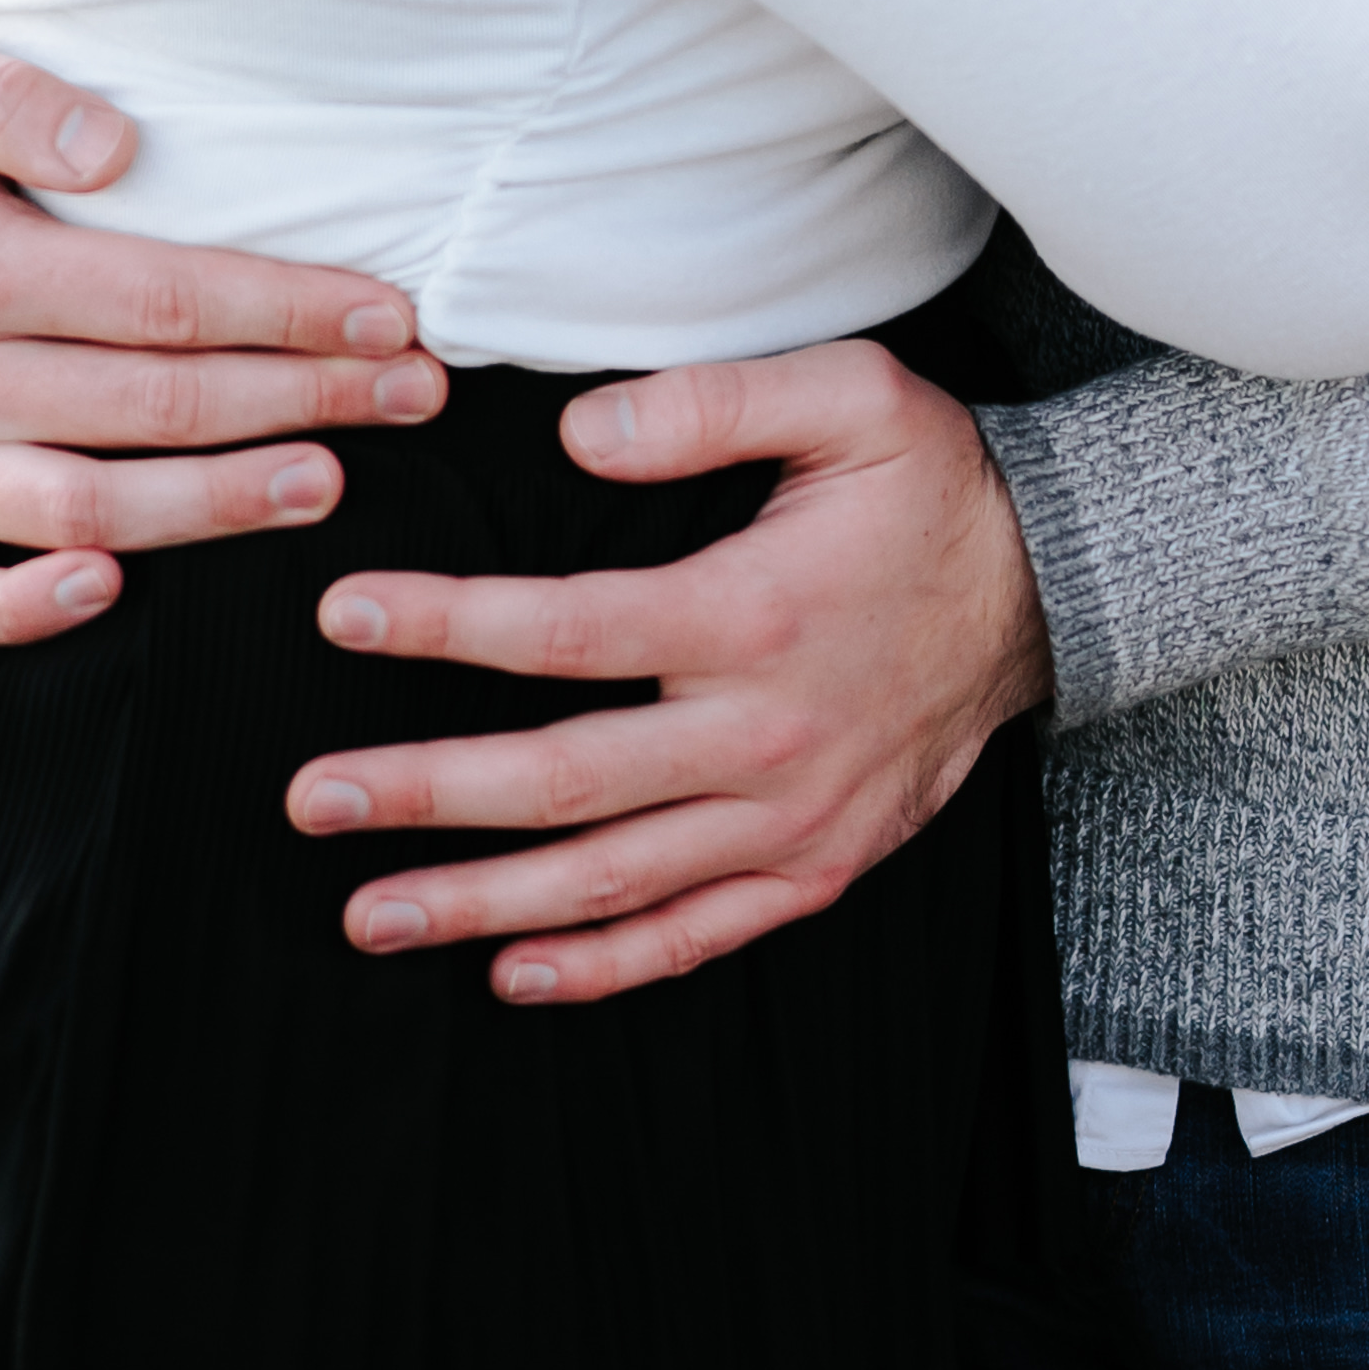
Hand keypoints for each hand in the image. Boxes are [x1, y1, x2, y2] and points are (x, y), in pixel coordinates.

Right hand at [0, 14, 446, 650]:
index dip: (290, 310)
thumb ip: (8, 92)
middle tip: (416, 395)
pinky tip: (113, 589)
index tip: (394, 315)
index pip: (165, 299)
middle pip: (153, 406)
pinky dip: (23, 612)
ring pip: (84, 508)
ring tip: (330, 482)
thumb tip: (115, 148)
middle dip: (301, 401)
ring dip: (217, 506)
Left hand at [288, 343, 1051, 999]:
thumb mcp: (849, 396)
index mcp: (753, 615)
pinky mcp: (818, 865)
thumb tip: (579, 434)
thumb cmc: (931, 483)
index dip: (445, 625)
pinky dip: (603, 968)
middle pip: (565, 780)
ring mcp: (792, 818)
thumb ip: (710, 404)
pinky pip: (697, 935)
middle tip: (314, 799)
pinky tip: (513, 973)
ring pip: (613, 881)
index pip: (567, 631)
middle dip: (426, 795)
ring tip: (369, 913)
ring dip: (482, 904)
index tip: (345, 615)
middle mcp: (764, 735)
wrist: (1054, 587)